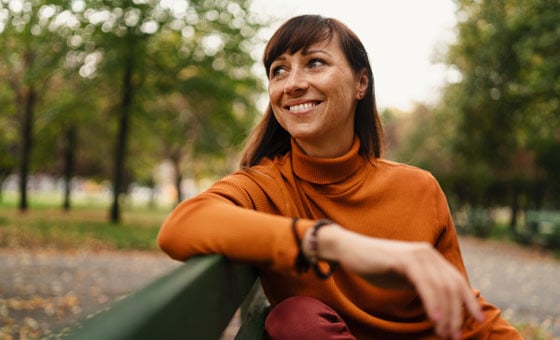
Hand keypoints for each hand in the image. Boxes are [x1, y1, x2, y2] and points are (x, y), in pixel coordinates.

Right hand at [308, 224, 484, 338]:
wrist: (351, 250)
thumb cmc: (378, 267)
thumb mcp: (406, 277)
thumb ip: (424, 287)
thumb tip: (443, 309)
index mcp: (432, 257)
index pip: (458, 281)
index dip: (469, 302)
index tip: (478, 321)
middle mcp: (428, 253)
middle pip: (453, 287)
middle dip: (458, 314)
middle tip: (455, 336)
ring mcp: (417, 255)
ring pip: (441, 288)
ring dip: (446, 314)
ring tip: (444, 333)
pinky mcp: (404, 259)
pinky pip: (424, 284)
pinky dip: (432, 303)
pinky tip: (434, 318)